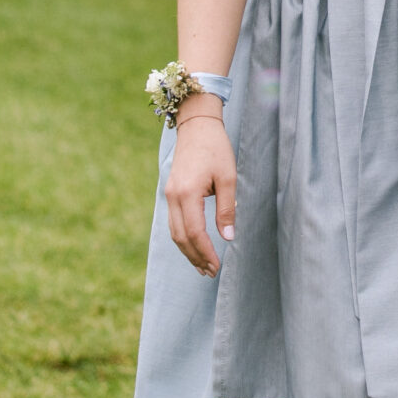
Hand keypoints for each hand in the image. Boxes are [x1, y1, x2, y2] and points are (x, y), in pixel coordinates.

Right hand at [163, 102, 236, 276]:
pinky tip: (193, 246)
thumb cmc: (216, 148)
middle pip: (181, 237)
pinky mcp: (170, 193)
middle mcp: (173, 197)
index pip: (195, 232)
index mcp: (187, 193)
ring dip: (188, 251)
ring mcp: (169, 195)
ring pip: (174, 232)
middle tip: (210, 272)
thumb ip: (226, 209)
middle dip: (195, 257)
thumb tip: (228, 238)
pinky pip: (174, 222)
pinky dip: (183, 238)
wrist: (196, 125)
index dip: (205, 252)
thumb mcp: (228, 178)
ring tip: (202, 266)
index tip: (216, 266)